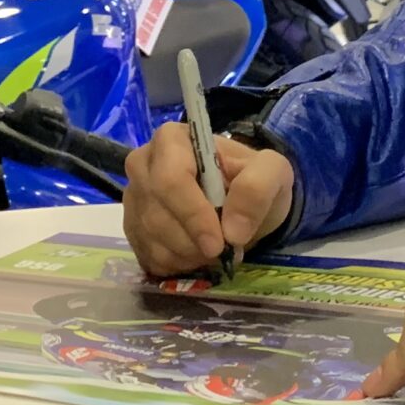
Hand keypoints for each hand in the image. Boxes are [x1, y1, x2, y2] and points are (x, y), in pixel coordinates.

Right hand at [121, 127, 293, 276]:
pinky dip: (176, 264)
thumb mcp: (272, 172)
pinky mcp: (132, 227)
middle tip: (221, 252)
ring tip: (212, 251)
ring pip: (151, 238)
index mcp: (173, 140)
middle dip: (192, 241)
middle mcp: (143, 165)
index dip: (193, 215)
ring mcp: (134, 197)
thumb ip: (257, 188)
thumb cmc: (252, 180)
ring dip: (187, 255)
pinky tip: (195, 255)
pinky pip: (147, 255)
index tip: (218, 243)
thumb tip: (232, 230)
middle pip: (157, 213)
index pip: (170, 180)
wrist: (242, 203)